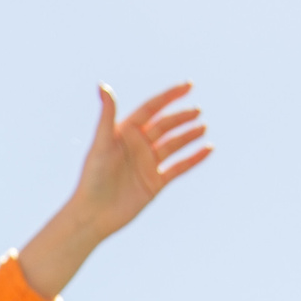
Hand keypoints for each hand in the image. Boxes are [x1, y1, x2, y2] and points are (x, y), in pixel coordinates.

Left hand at [18, 82, 209, 297]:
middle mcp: (138, 146)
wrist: (94, 214)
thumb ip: (107, 114)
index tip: (188, 86)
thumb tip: (102, 85)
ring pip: (174, 145)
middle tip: (197, 111)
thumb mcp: (101, 143)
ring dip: (189, 135)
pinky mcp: (155, 182)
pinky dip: (194, 159)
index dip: (169, 96)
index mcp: (125, 133)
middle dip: (181, 117)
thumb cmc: (92, 178)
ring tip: (203, 127)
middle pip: (165, 125)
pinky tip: (208, 149)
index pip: (151, 108)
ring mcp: (148, 164)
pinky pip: (179, 167)